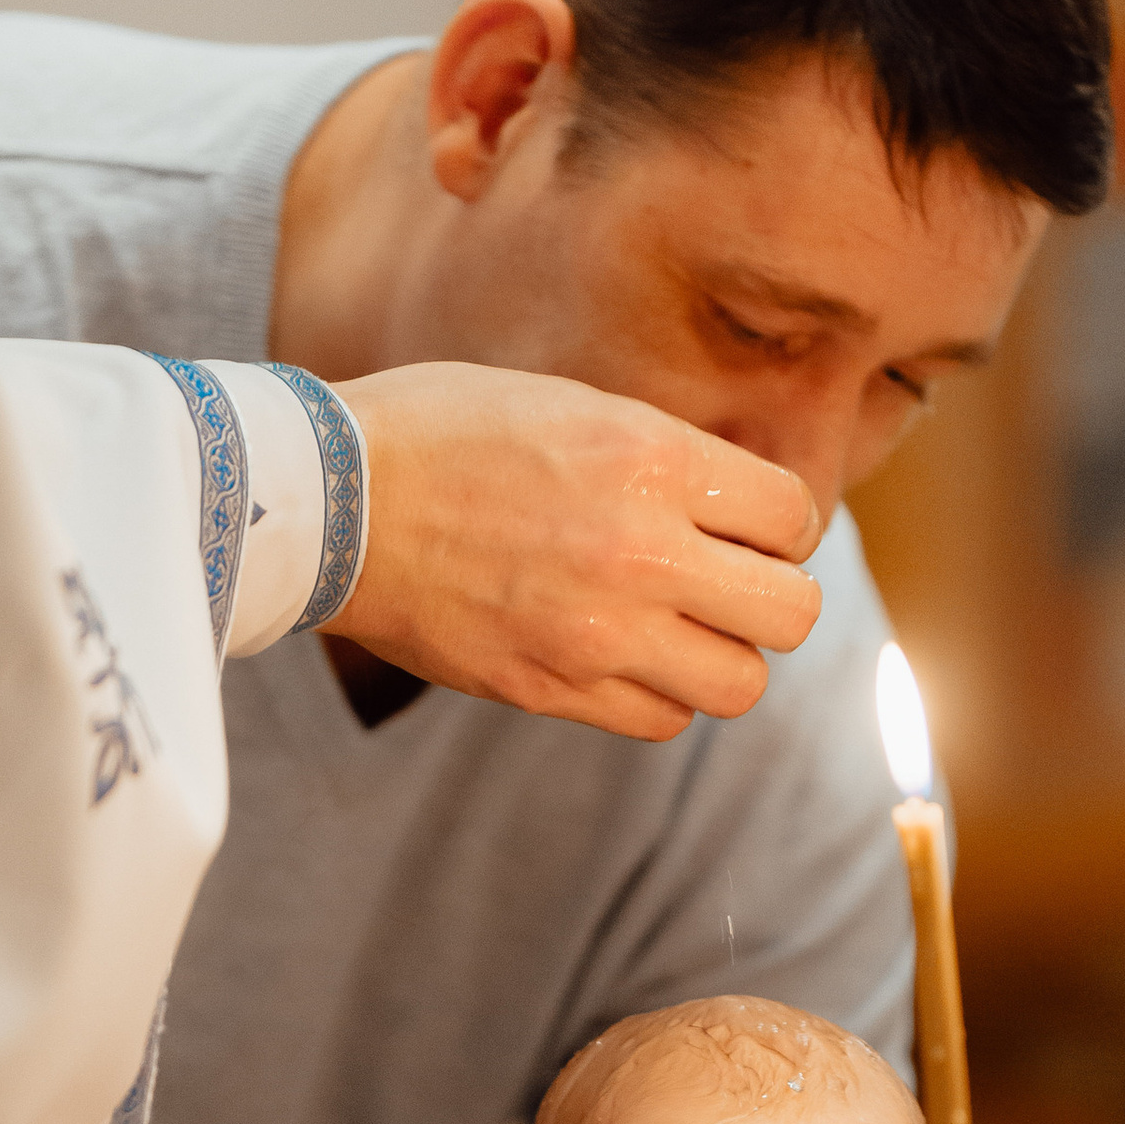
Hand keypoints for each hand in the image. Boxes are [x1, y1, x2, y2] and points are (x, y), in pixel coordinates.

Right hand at [332, 363, 821, 739]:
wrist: (330, 501)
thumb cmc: (444, 431)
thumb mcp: (573, 403)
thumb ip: (665, 458)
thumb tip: (737, 509)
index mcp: (652, 460)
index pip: (794, 517)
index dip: (777, 524)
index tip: (740, 524)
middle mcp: (641, 551)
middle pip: (792, 615)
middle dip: (772, 598)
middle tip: (726, 582)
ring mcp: (597, 633)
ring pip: (738, 685)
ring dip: (721, 656)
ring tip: (676, 626)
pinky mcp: (551, 689)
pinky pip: (662, 720)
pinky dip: (660, 694)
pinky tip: (623, 656)